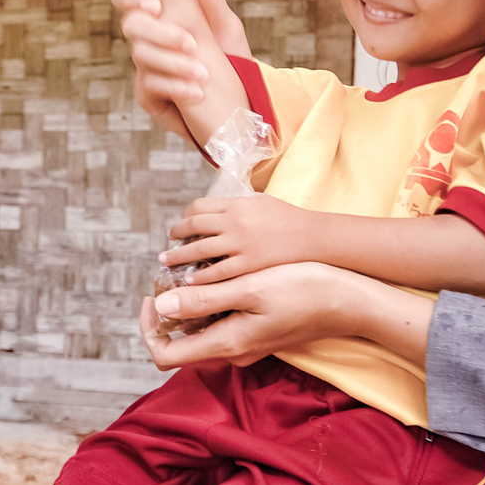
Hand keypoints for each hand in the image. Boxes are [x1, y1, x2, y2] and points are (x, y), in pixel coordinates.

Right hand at [112, 0, 251, 136]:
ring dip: (175, 64)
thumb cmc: (230, 58)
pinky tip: (199, 93)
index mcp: (160, 15)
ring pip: (142, 57)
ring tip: (205, 74)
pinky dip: (177, 88)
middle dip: (161, 34)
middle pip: (130, 25)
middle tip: (191, 44)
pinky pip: (150, 87)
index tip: (156, 5)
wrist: (240, 102)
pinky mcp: (148, 96)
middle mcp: (146, 39)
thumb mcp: (224, 25)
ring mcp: (144, 67)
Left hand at [139, 261, 360, 368]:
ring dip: (187, 308)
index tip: (152, 295)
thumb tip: (161, 306)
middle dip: (165, 313)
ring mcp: (244, 348)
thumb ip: (204, 300)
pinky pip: (218, 328)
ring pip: (198, 334)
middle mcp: (232, 354)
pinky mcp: (255, 338)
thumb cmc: (302, 290)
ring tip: (191, 275)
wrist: (347, 301)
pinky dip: (208, 307)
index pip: (164, 355)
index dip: (148, 328)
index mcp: (226, 345)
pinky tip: (218, 282)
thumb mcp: (249, 289)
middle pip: (178, 344)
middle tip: (169, 278)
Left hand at [160, 196, 323, 282]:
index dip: (185, 217)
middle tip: (168, 245)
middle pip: (193, 226)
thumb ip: (237, 205)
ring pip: (199, 250)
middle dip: (177, 236)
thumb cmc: (290, 221)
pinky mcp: (248, 266)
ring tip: (168, 262)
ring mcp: (240, 244)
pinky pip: (216, 272)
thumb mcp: (261, 202)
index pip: (198, 207)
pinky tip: (189, 281)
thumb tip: (217, 207)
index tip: (180, 226)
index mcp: (236, 204)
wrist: (317, 239)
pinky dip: (199, 276)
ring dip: (179, 257)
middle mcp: (234, 222)